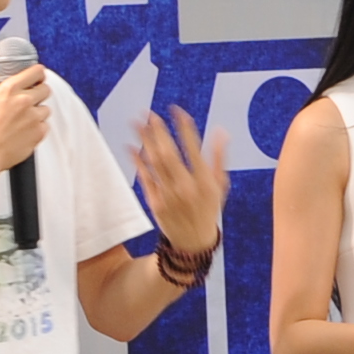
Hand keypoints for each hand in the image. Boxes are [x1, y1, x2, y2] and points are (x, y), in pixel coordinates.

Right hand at [0, 63, 51, 188]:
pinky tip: (24, 133)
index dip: (39, 75)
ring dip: (37, 114)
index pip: (36, 71)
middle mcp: (23, 100)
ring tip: (22, 123)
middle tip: (30, 103)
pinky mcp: (39, 132)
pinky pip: (45, 126)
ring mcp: (33, 116)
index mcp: (9, 89)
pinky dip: (37, 129)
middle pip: (46, 89)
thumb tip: (17, 87)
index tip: (39, 78)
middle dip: (40, 95)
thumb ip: (6, 92)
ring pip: (46, 109)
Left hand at [131, 105, 229, 259]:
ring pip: (155, 163)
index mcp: (205, 180)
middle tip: (150, 114)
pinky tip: (132, 146)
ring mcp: (169, 195)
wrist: (193, 242)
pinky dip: (137, 161)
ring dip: (145, 141)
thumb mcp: (220, 185)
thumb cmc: (208, 209)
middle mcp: (186, 186)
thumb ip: (219, 158)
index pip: (193, 148)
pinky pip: (145, 177)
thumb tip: (221, 132)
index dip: (184, 128)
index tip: (176, 110)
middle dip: (158, 131)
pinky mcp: (155, 202)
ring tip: (137, 123)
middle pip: (169, 153)